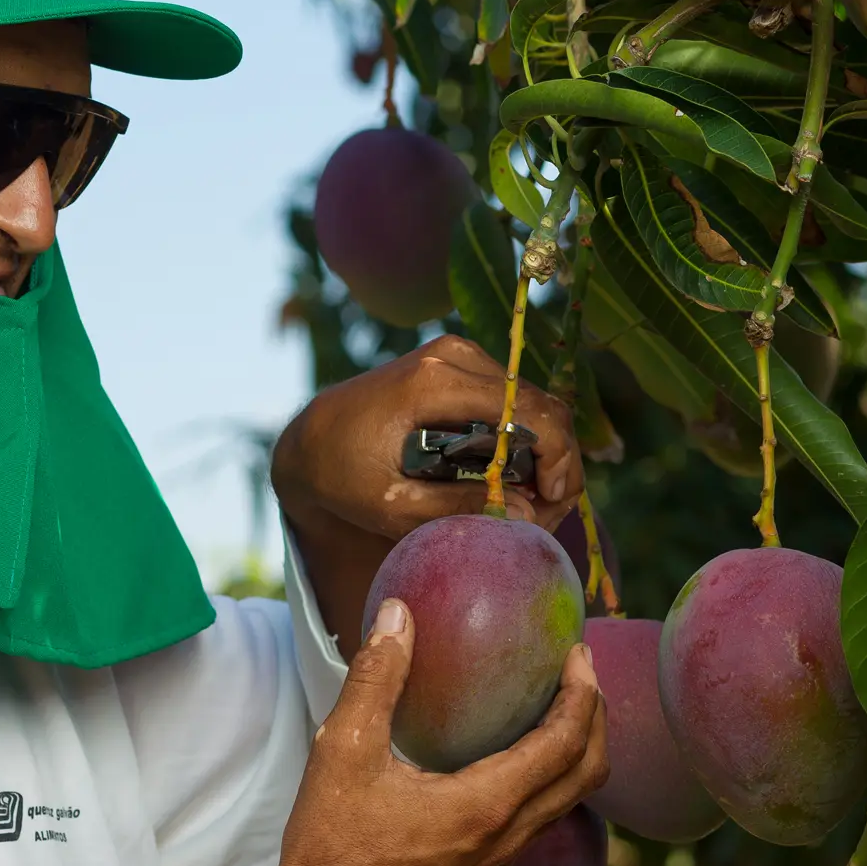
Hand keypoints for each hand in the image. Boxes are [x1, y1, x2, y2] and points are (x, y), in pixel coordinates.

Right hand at [198, 601, 608, 865]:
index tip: (579, 651)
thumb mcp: (344, 750)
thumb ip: (376, 679)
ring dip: (576, 749)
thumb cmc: (330, 844)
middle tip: (578, 670)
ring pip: (567, 801)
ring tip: (554, 704)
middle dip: (594, 716)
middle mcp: (506, 837)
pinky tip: (512, 754)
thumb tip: (398, 615)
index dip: (582, 693)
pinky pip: (541, 819)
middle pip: (587, 774)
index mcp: (485, 806)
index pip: (564, 744)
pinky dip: (549, 777)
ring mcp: (499, 861)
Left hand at [272, 333, 583, 541]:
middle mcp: (451, 356)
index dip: (556, 456)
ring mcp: (456, 354)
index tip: (551, 501)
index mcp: (433, 382)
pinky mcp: (458, 362)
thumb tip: (526, 511)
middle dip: (557, 460)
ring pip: (533, 400)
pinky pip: (514, 398)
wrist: (310, 438)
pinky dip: (526, 436)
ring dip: (545, 450)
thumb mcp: (390, 505)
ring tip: (531, 501)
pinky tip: (515, 478)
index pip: (526, 410)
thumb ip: (456, 507)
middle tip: (547, 511)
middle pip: (539, 403)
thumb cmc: (341, 475)